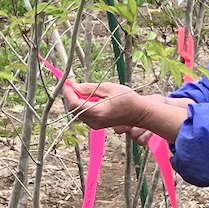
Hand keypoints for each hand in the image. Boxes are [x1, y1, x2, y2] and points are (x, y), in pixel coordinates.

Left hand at [61, 81, 189, 143]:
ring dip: (76, 99)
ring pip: (77, 112)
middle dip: (71, 95)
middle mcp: (94, 122)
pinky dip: (82, 104)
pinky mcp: (96, 124)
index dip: (68, 92)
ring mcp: (95, 125)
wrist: (140, 113)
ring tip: (82, 89)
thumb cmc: (129, 100)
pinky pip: (83, 114)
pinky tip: (89, 97)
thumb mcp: (109, 88)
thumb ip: (90, 88)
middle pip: (73, 109)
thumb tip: (74, 86)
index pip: (74, 104)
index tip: (68, 82)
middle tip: (73, 83)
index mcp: (97, 113)